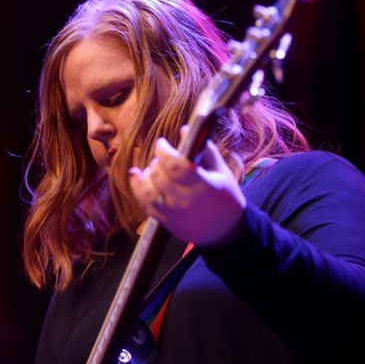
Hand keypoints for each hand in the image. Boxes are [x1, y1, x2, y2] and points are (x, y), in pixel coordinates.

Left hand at [129, 134, 245, 247]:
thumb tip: (185, 130)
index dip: (164, 151)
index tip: (163, 143)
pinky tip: (137, 175)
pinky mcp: (164, 221)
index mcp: (203, 187)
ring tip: (155, 168)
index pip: (175, 164)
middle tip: (163, 156)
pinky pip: (144, 203)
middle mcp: (185, 201)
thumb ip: (205, 150)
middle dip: (158, 161)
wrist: (226, 233)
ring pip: (148, 190)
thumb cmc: (227, 200)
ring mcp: (172, 213)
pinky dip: (137, 188)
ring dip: (147, 174)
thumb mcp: (222, 172)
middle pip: (160, 175)